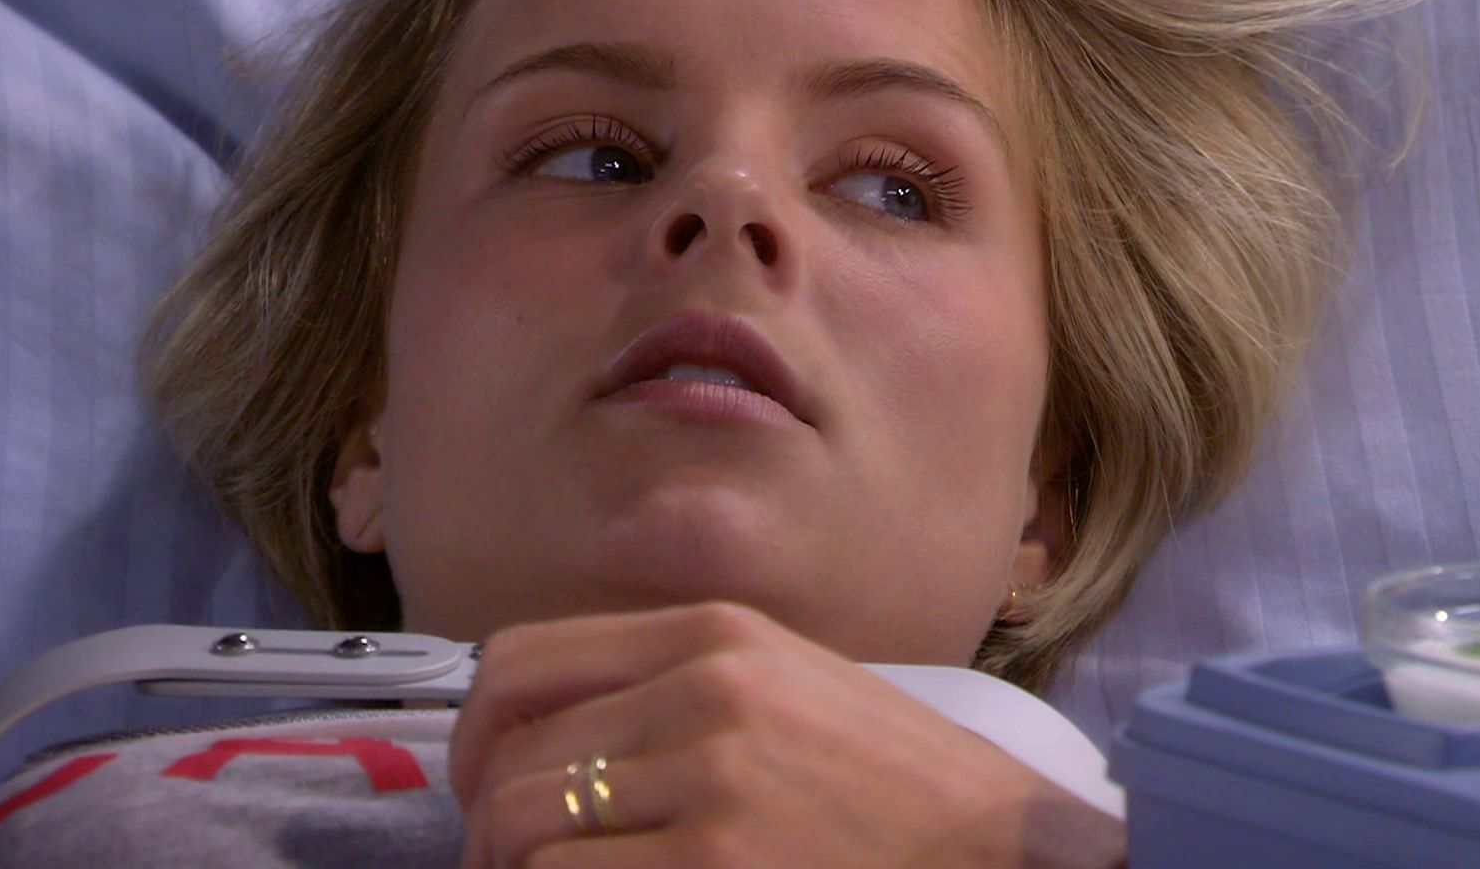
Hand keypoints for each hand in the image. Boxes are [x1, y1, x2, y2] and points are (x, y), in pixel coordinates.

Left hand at [450, 600, 1126, 867]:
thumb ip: (679, 691)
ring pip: (524, 823)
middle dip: (484, 824)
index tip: (481, 784)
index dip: (474, 733)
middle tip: (505, 866)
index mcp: (716, 634)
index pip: (521, 661)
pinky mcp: (718, 863)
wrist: (1005, 849)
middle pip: (511, 752)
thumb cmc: (903, 789)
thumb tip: (556, 739)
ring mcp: (712, 778)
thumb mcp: (791, 690)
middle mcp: (704, 688)